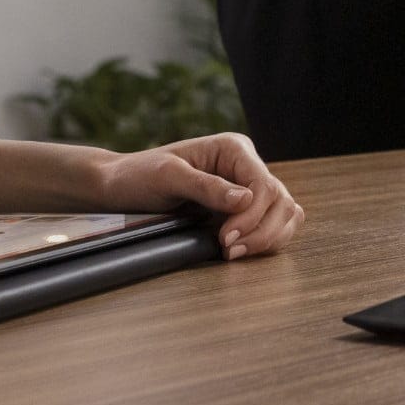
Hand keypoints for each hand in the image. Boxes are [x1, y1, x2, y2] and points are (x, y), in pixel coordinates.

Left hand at [93, 132, 301, 258]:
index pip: (264, 185)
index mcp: (234, 150)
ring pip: (285, 215)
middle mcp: (247, 167)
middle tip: (230, 251)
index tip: (225, 239)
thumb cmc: (138, 175)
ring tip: (234, 254)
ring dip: (268, 238)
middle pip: (281, 201)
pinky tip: (239, 250)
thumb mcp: (168, 176)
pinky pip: (273, 226)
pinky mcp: (243, 211)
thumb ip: (207, 187)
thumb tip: (246, 200)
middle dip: (262, 231)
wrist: (118, 187)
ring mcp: (248, 189)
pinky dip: (265, 241)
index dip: (252, 216)